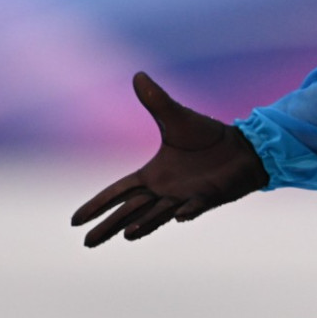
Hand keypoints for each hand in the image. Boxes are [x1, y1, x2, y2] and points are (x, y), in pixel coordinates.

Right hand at [70, 72, 268, 247]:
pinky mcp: (207, 197)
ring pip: (158, 215)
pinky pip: (196, 206)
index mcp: (152, 175)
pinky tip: (179, 216)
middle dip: (109, 227)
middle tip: (88, 243)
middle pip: (130, 212)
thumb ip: (156, 100)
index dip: (98, 205)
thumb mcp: (177, 117)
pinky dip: (188, 211)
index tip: (75, 221)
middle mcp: (164, 191)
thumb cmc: (207, 137)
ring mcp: (185, 197)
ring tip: (126, 234)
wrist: (241, 146)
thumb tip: (138, 74)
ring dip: (144, 224)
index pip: (118, 192)